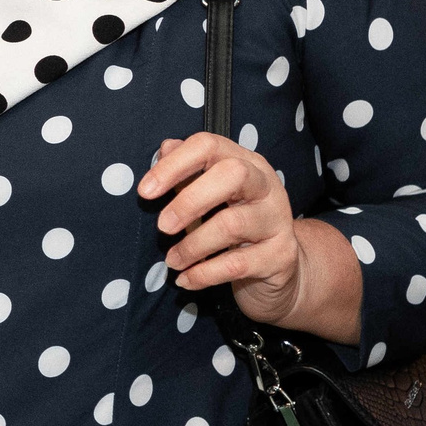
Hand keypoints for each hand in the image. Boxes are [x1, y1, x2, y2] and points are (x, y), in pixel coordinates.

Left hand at [140, 134, 360, 341]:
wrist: (279, 269)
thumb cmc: (237, 226)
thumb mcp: (212, 197)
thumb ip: (188, 174)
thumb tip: (163, 150)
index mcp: (245, 163)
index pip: (209, 146)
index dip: (174, 165)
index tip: (145, 191)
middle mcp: (266, 185)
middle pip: (232, 174)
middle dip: (189, 201)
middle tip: (162, 226)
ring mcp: (277, 220)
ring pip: (232, 224)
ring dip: (192, 245)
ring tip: (172, 260)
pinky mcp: (280, 256)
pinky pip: (237, 264)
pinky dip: (204, 274)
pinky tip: (185, 279)